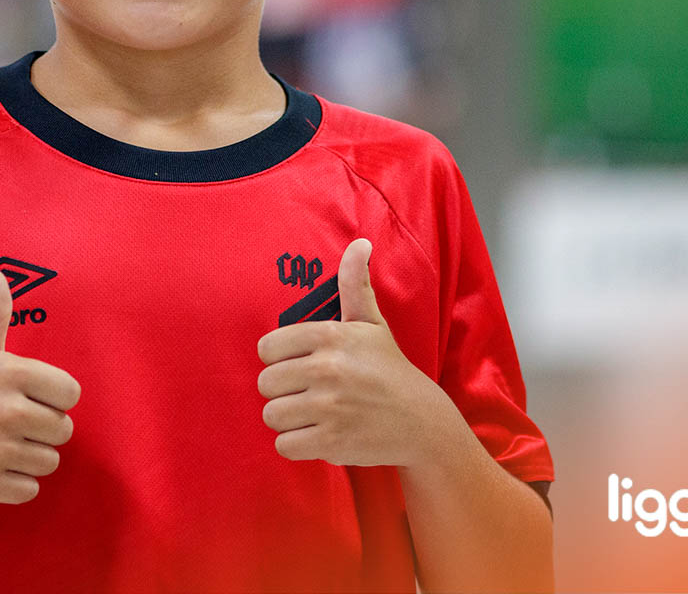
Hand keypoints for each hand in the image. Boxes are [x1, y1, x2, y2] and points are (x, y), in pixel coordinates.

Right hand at [0, 268, 80, 503]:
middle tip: (12, 421)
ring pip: (50, 461)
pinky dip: (17, 483)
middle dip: (43, 427)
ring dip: (31, 456)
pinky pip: (30, 490)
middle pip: (63, 430)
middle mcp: (7, 411)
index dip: (54, 397)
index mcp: (11, 374)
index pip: (71, 394)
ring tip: (3, 442)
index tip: (31, 395)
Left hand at [256, 237, 450, 467]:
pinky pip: (284, 445)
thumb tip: (360, 243)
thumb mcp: (371, 324)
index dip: (280, 360)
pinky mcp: (331, 442)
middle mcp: (327, 369)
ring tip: (314, 415)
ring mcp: (329, 407)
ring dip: (289, 419)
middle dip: (284, 391)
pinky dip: (297, 444)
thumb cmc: (389, 370)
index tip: (303, 366)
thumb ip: (354, 284)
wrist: (422, 422)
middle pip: (265, 383)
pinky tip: (318, 435)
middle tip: (310, 393)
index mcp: (330, 336)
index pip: (266, 348)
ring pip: (272, 415)